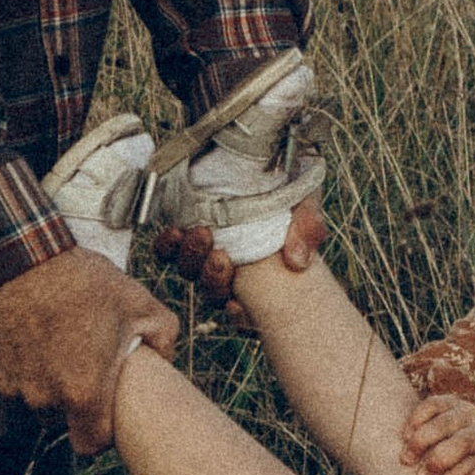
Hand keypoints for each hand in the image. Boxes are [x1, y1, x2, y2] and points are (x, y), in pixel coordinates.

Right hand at [0, 248, 176, 452]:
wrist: (18, 256)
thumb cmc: (81, 282)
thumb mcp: (139, 303)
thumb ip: (164, 339)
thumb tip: (165, 358)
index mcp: (84, 392)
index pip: (90, 445)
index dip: (99, 433)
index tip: (101, 412)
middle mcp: (43, 399)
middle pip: (59, 416)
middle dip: (69, 395)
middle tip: (77, 356)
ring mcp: (8, 386)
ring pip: (29, 396)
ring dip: (39, 377)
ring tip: (50, 336)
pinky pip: (2, 377)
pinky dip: (11, 362)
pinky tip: (22, 331)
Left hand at [154, 201, 328, 309]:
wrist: (269, 158)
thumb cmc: (291, 186)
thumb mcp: (306, 202)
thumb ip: (308, 228)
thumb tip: (296, 261)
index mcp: (261, 274)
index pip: (247, 311)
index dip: (239, 317)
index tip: (236, 305)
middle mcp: (232, 269)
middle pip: (213, 292)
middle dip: (214, 279)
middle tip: (223, 256)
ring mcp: (207, 252)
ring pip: (190, 272)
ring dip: (194, 259)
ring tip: (202, 233)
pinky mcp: (186, 231)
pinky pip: (166, 252)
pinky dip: (168, 247)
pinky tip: (177, 233)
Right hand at [400, 392, 474, 474]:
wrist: (440, 449)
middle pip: (466, 441)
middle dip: (442, 460)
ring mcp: (468, 413)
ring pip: (447, 422)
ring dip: (423, 441)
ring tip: (406, 460)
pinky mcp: (448, 401)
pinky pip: (433, 404)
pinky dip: (418, 419)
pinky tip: (406, 435)